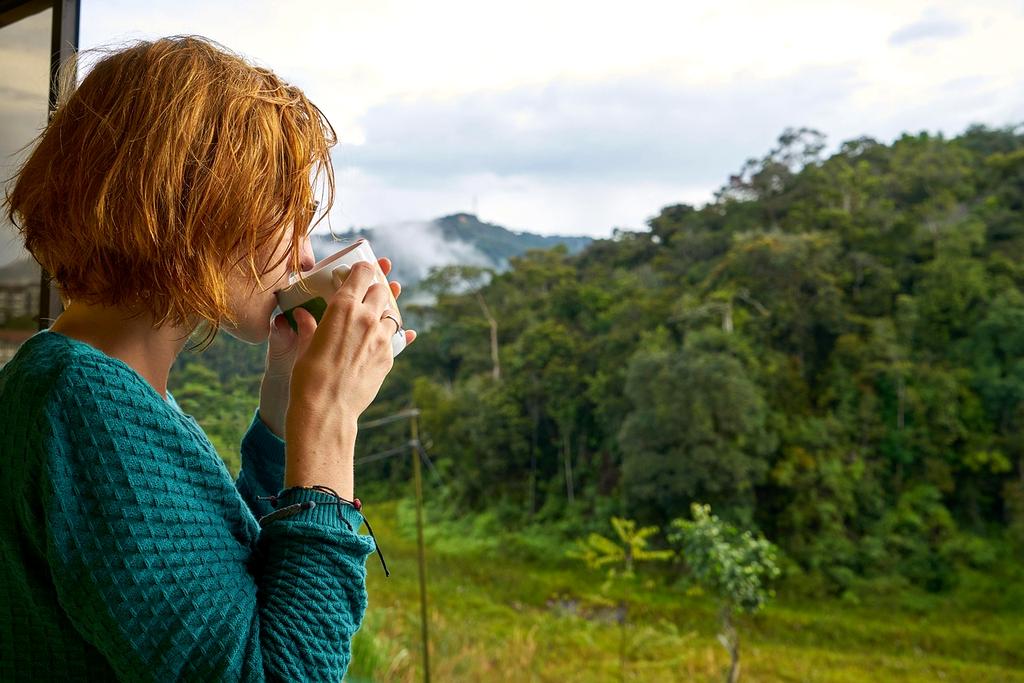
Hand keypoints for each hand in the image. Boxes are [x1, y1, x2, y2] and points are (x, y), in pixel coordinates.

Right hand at [283, 260, 417, 495]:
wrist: (327, 410)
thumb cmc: (308, 376)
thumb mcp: (305, 346)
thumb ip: (309, 326)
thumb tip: (302, 315)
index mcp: (343, 307)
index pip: (362, 273)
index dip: (363, 269)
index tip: (361, 270)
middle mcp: (367, 317)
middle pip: (381, 291)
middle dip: (375, 290)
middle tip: (366, 295)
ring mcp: (382, 338)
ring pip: (391, 315)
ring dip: (383, 314)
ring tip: (372, 321)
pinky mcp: (389, 357)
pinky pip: (394, 339)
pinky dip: (386, 337)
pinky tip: (376, 343)